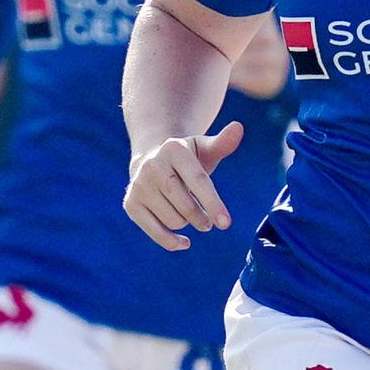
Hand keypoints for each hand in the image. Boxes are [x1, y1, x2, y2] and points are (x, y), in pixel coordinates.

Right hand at [124, 118, 245, 248]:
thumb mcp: (204, 148)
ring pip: (174, 220)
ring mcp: (138, 186)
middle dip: (202, 218)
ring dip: (188, 223)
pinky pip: (155, 232)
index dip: (214, 204)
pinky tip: (184, 242)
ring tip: (189, 214)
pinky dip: (172, 242)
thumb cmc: (187, 158)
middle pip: (186, 205)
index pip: (199, 181)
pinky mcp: (130, 204)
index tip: (226, 224)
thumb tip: (238, 127)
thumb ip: (222, 143)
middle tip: (209, 222)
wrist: (151, 160)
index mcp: (174, 150)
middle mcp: (152, 166)